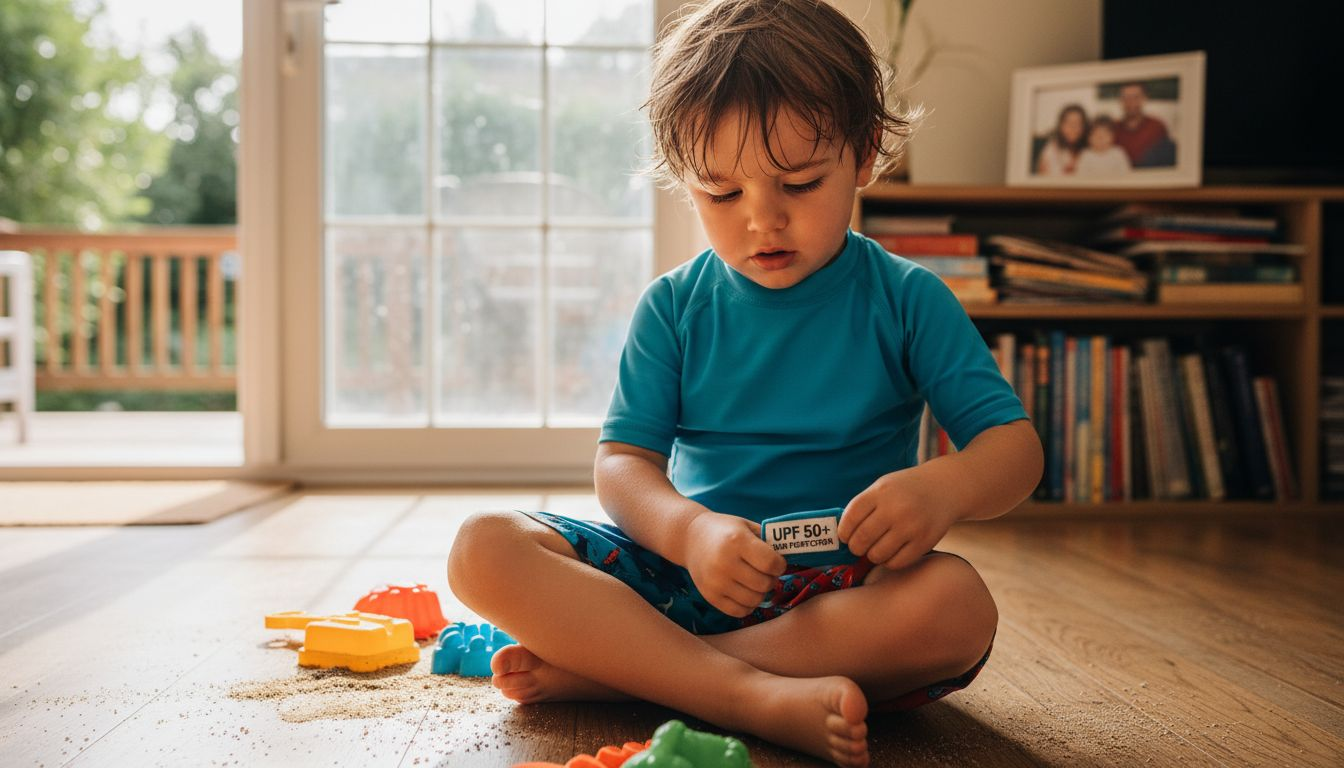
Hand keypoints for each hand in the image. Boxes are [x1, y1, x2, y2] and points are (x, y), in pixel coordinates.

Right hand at [682, 511, 786, 617]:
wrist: (690, 537)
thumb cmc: (725, 530)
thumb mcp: (746, 527)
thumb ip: (768, 541)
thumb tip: (792, 559)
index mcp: (737, 541)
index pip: (771, 564)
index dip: (780, 565)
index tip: (777, 562)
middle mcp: (725, 563)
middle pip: (764, 584)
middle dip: (771, 578)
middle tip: (766, 572)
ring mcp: (716, 582)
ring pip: (754, 600)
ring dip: (761, 592)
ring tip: (756, 581)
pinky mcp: (710, 596)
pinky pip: (740, 611)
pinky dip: (748, 604)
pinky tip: (745, 591)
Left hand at [838, 467, 959, 571]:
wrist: (943, 488)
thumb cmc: (905, 490)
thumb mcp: (882, 487)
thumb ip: (863, 506)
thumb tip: (840, 535)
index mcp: (880, 492)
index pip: (851, 517)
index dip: (843, 532)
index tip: (845, 537)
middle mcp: (895, 508)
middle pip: (862, 538)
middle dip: (855, 547)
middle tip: (858, 547)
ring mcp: (911, 526)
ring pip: (877, 554)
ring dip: (871, 556)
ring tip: (874, 550)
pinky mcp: (924, 541)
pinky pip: (897, 562)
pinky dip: (888, 562)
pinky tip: (890, 553)